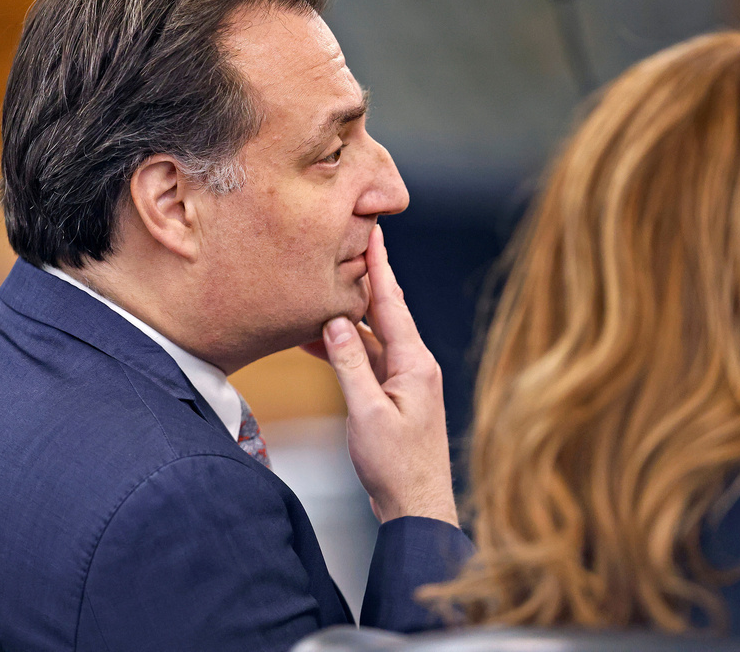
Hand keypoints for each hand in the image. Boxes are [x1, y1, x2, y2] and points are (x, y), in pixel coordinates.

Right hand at [300, 225, 457, 525]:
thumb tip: (335, 322)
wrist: (416, 505)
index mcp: (415, 363)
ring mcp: (407, 380)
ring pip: (374, 337)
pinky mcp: (396, 396)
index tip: (373, 234)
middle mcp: (415, 365)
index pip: (392, 304)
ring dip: (349, 318)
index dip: (380, 267)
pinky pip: (370, 360)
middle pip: (386, 313)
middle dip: (366, 281)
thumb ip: (349, 364)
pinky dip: (348, 348)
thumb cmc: (396, 466)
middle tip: (349, 248)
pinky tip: (323, 340)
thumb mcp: (366, 412)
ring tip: (324, 291)